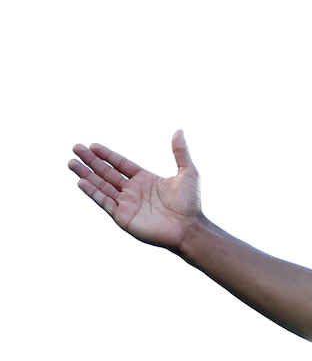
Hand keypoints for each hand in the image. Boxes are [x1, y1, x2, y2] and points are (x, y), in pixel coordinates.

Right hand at [69, 130, 202, 249]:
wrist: (190, 229)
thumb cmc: (191, 204)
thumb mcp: (188, 173)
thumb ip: (180, 153)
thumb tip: (179, 131)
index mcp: (145, 180)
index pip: (121, 164)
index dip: (107, 155)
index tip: (92, 145)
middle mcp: (133, 191)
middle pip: (107, 173)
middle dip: (91, 161)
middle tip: (75, 148)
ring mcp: (127, 204)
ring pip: (101, 186)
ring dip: (86, 175)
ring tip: (71, 163)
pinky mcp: (123, 217)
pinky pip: (104, 202)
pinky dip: (93, 192)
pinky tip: (81, 182)